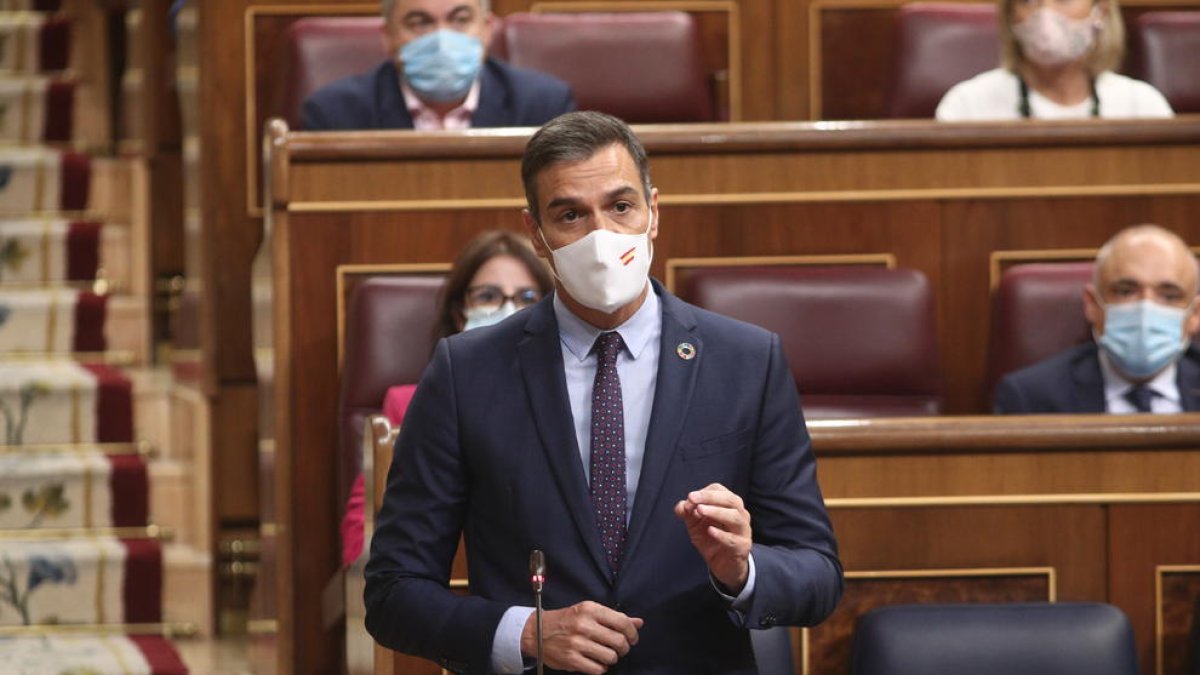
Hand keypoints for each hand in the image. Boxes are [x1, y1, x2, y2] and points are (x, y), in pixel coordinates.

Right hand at [520, 600, 642, 673]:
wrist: (536, 631)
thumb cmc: (566, 620)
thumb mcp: (588, 612)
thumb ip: (613, 617)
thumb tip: (639, 622)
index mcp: (590, 609)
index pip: (622, 622)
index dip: (632, 633)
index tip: (632, 639)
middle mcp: (584, 625)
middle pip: (619, 641)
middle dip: (624, 648)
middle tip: (619, 649)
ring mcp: (577, 643)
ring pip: (611, 657)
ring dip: (612, 658)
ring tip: (606, 655)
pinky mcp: (571, 660)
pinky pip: (598, 669)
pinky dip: (601, 668)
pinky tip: (596, 662)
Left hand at [674, 483, 751, 592]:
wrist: (723, 565)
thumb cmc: (710, 539)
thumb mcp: (695, 524)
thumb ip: (687, 513)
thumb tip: (681, 506)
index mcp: (729, 505)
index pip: (720, 491)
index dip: (704, 492)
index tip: (690, 498)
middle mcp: (740, 515)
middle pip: (731, 500)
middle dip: (710, 497)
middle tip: (693, 499)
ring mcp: (743, 531)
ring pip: (735, 517)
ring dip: (717, 511)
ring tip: (700, 510)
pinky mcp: (741, 547)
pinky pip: (733, 539)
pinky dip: (721, 534)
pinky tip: (710, 531)